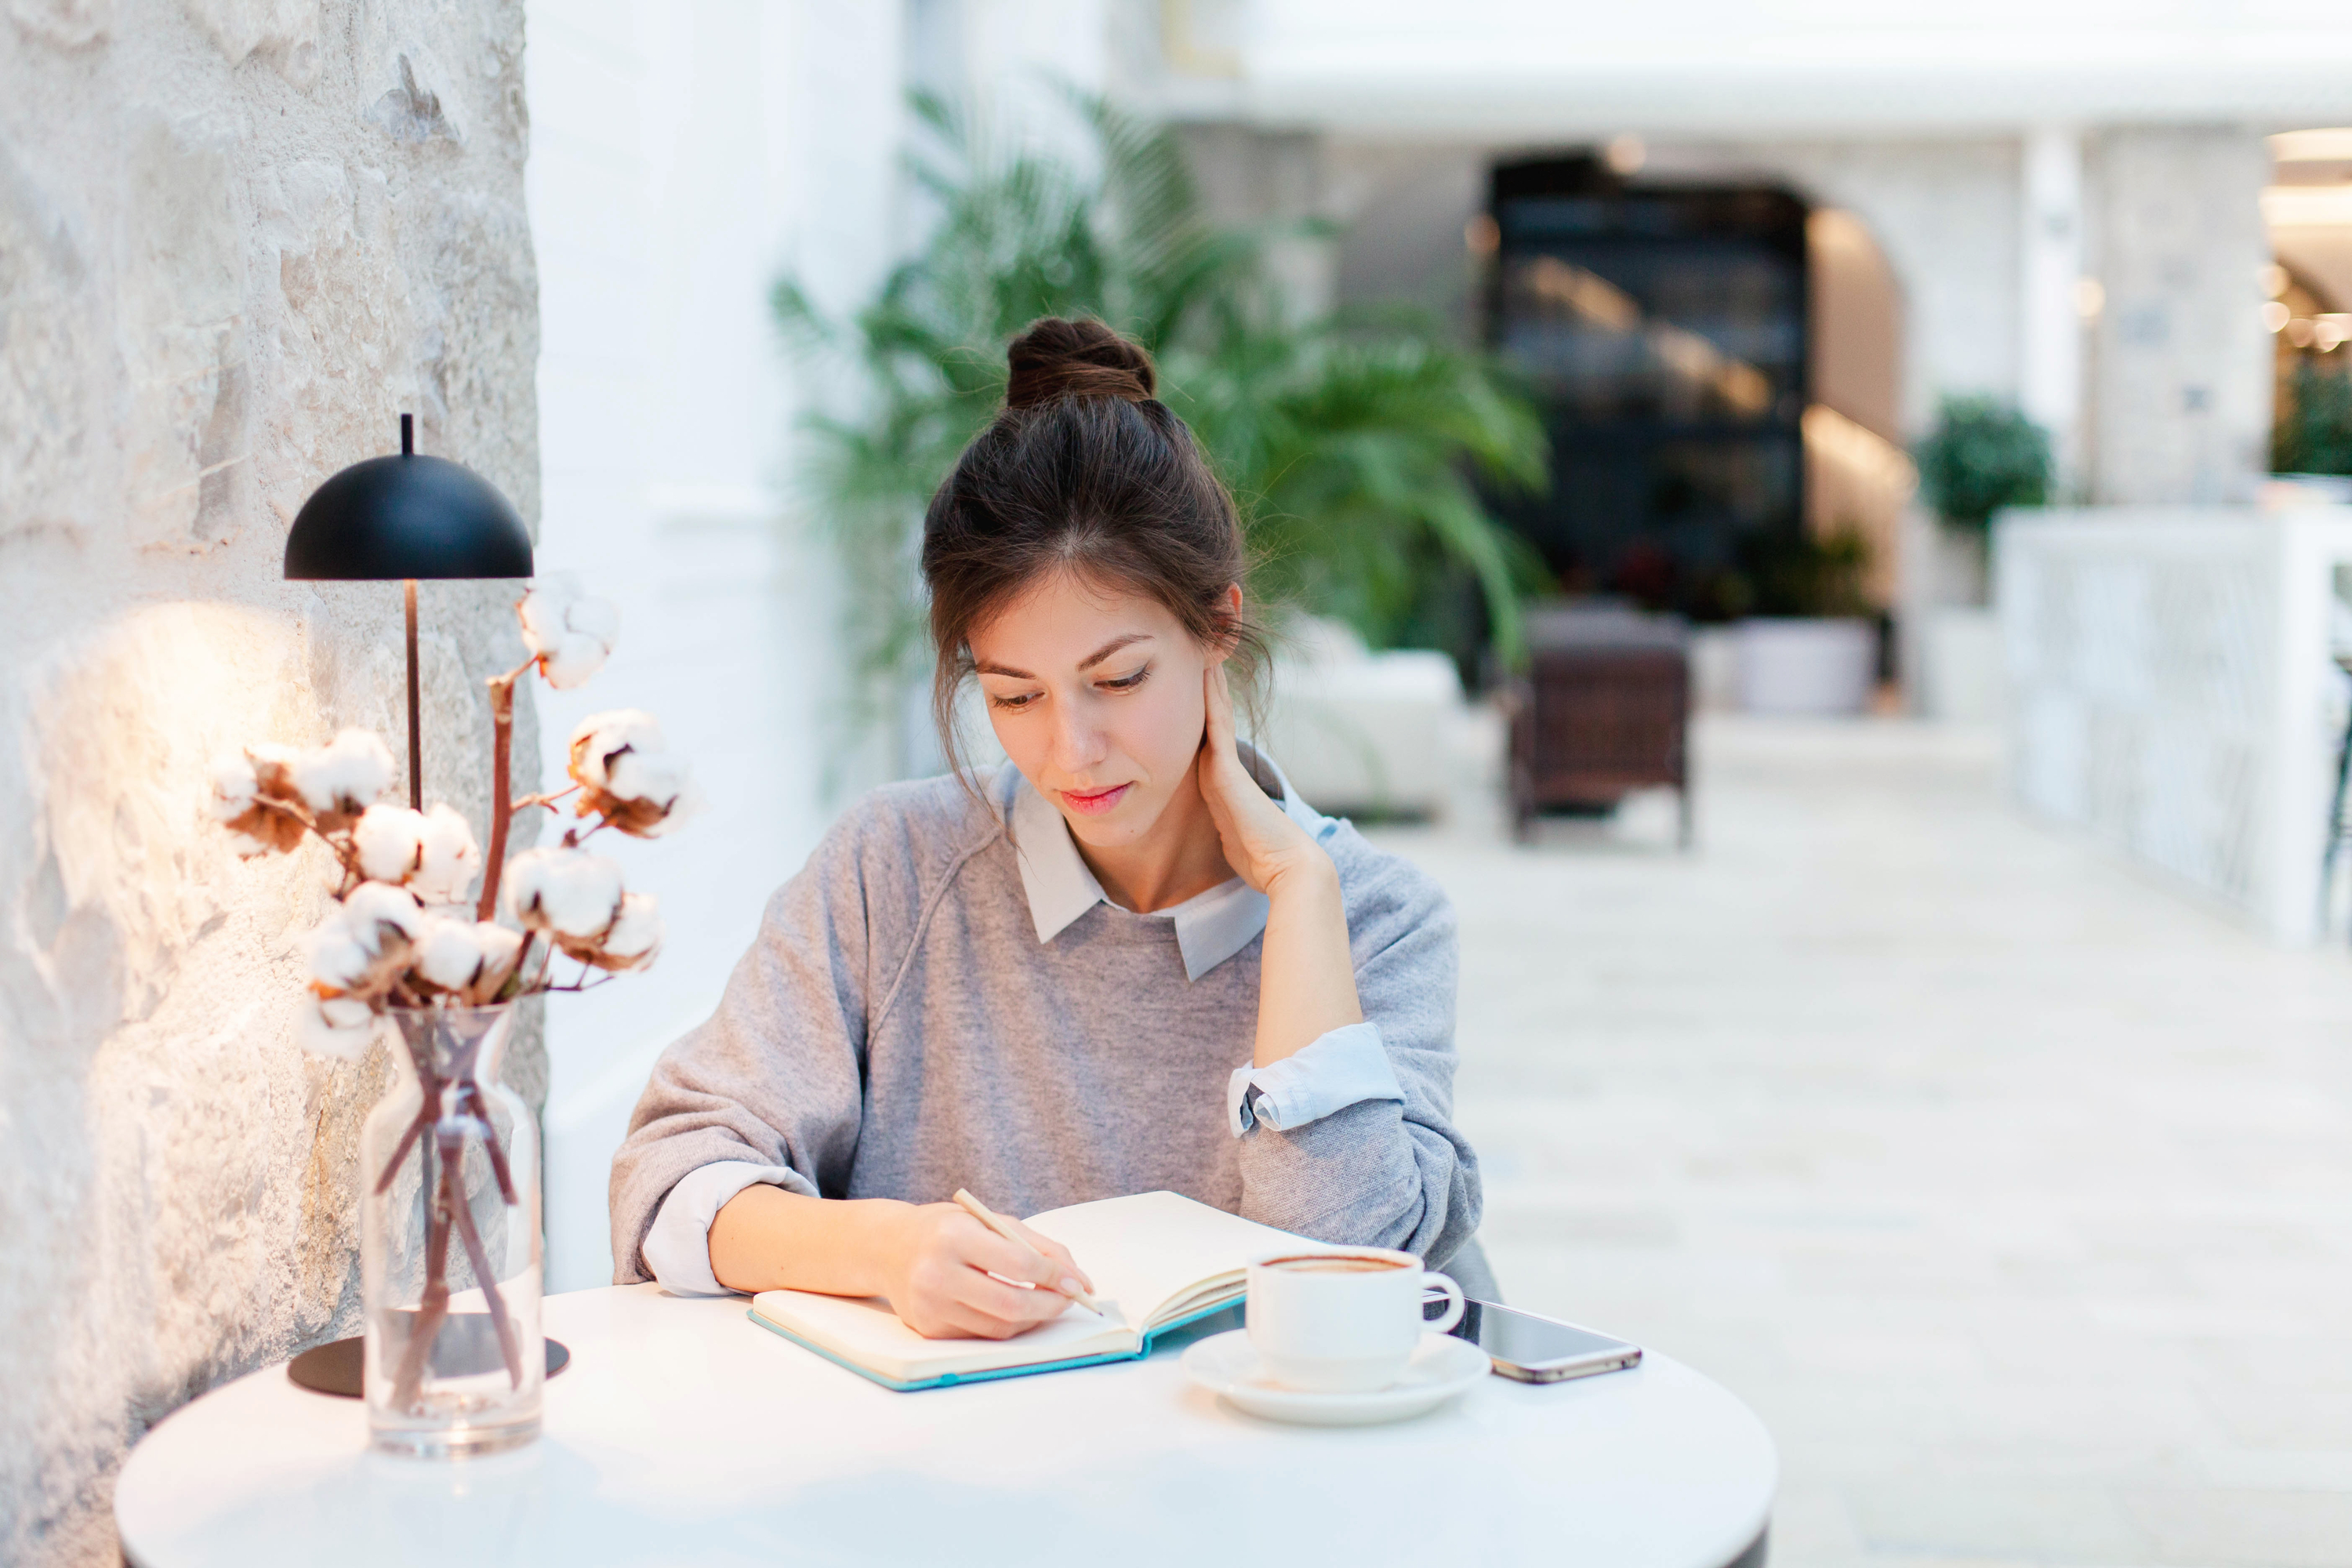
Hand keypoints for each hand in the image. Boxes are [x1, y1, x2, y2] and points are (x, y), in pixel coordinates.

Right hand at [878, 1202, 1096, 1339]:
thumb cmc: (947, 1230)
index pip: (1017, 1264)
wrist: (888, 1249)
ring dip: (1033, 1320)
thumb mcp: (989, 1221)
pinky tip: (1014, 1311)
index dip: (1053, 1277)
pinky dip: (1006, 1325)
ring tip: (1045, 1304)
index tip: (1077, 1283)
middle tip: (1070, 1300)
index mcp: (954, 1237)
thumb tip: (1078, 1279)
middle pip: (1010, 1305)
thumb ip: (1037, 1246)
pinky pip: (981, 1334)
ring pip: (999, 1327)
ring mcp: (930, 1305)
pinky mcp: (929, 1328)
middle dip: (1050, 1306)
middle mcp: (937, 1273)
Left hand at [1197, 663, 1329, 897]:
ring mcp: (1226, 764)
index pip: (1205, 737)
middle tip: (1199, 649)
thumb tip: (1221, 826)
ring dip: (1208, 682)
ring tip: (1203, 647)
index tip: (1192, 680)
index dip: (1200, 709)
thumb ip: (1222, 822)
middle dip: (1205, 687)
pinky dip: (1209, 697)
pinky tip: (1205, 672)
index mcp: (1220, 781)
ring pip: (1213, 712)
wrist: (1286, 864)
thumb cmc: (1260, 859)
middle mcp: (1223, 766)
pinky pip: (1214, 723)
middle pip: (1211, 717)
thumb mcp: (1230, 836)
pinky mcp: (1226, 768)